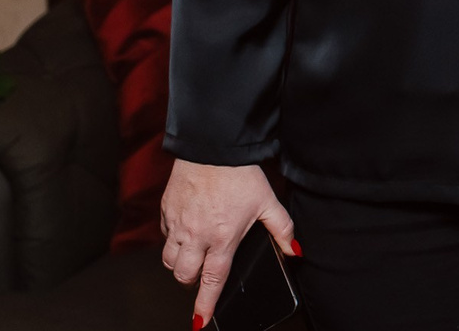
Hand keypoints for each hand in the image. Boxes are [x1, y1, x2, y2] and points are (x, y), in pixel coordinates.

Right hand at [160, 160, 297, 326]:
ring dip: (180, 264)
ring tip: (193, 255)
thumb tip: (294, 251)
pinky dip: (172, 240)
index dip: (205, 305)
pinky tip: (185, 230)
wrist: (212, 145)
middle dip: (192, 282)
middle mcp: (196, 235)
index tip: (200, 322)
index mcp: (222, 238)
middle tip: (202, 274)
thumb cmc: (240, 173)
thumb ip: (282, 229)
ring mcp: (178, 224)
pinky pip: (164, 236)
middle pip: (184, 276)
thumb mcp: (267, 202)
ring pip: (169, 260)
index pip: (212, 281)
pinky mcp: (166, 211)